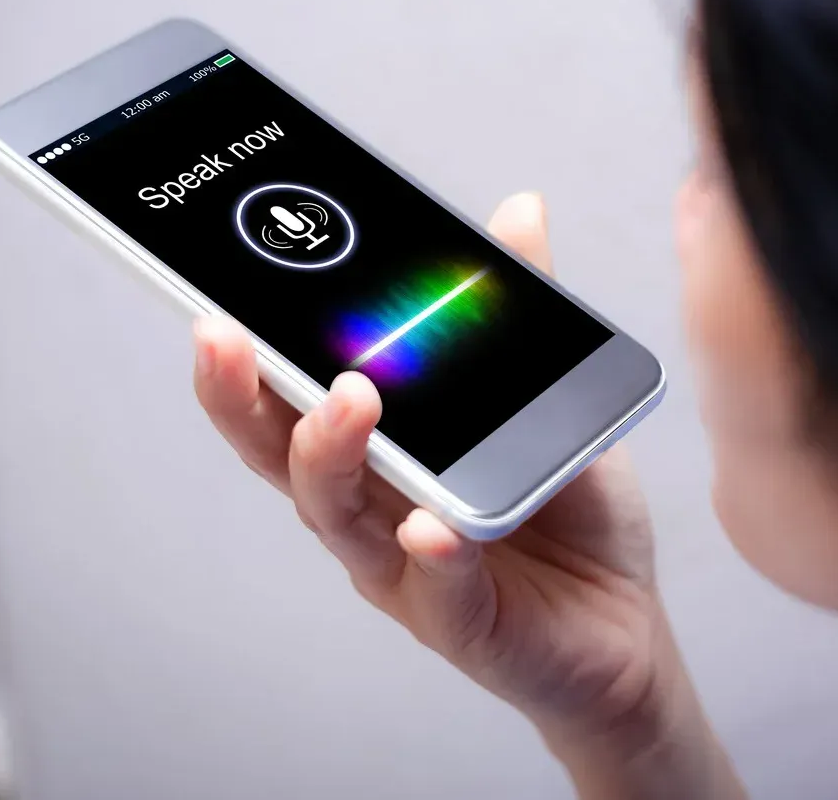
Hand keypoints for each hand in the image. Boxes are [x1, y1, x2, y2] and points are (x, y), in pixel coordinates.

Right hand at [193, 193, 740, 797]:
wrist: (622, 625)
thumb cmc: (563, 512)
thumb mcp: (540, 395)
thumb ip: (515, 309)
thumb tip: (517, 211)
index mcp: (376, 452)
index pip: (288, 395)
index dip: (242, 352)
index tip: (215, 289)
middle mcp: (372, 508)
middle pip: (279, 452)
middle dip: (242, 392)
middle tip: (228, 332)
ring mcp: (406, 569)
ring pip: (339, 516)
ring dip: (331, 455)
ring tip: (349, 401)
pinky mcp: (463, 622)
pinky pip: (440, 591)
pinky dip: (434, 557)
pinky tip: (433, 527)